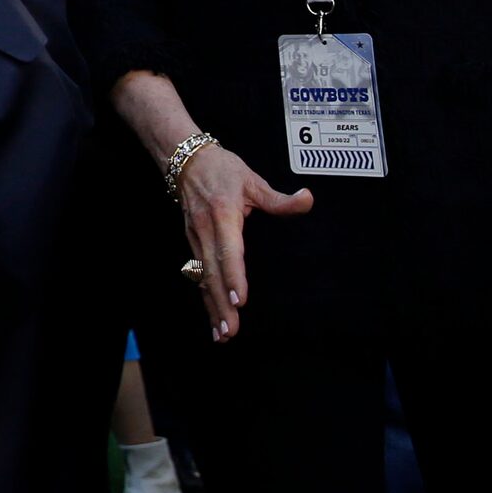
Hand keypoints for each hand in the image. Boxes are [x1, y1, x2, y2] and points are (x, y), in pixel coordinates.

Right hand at [174, 144, 312, 341]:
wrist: (183, 159)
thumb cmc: (221, 169)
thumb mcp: (253, 180)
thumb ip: (280, 198)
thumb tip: (307, 199)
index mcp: (223, 215)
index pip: (229, 251)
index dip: (234, 276)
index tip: (240, 300)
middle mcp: (205, 230)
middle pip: (213, 273)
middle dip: (221, 304)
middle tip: (230, 331)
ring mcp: (195, 238)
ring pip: (203, 278)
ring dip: (212, 307)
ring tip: (221, 333)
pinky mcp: (192, 242)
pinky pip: (198, 274)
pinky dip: (205, 297)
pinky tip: (211, 316)